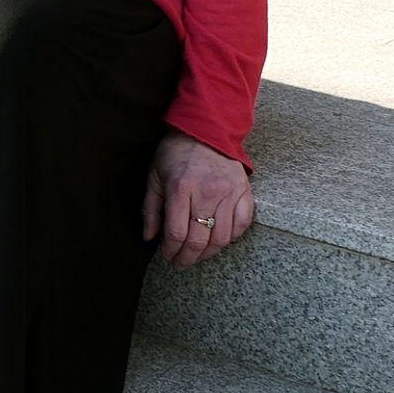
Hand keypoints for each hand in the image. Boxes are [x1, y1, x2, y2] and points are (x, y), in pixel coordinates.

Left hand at [144, 130, 254, 268]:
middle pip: (199, 240)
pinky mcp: (244, 192)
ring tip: (198, 256)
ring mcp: (229, 193)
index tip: (167, 256)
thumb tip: (149, 237)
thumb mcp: (154, 176)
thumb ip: (150, 208)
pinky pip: (242, 224)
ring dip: (209, 254)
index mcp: (181, 188)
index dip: (171, 251)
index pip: (177, 233)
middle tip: (181, 263)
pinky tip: (219, 241)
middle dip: (188, 258)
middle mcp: (207, 192)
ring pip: (222, 238)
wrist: (206, 129)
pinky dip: (232, 238)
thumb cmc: (175, 153)